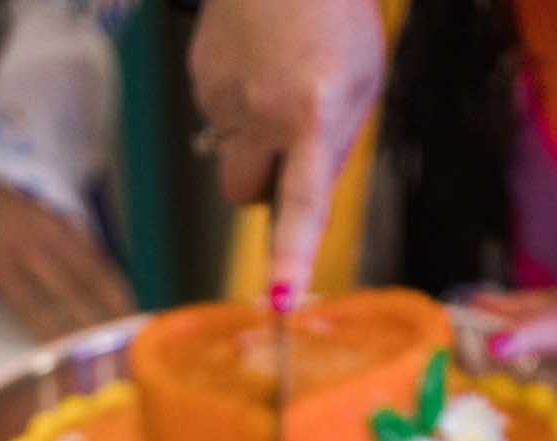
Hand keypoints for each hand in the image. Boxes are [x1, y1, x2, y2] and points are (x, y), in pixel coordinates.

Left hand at [0, 180, 134, 338]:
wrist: (2, 178)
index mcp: (4, 265)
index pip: (30, 308)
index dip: (50, 333)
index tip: (68, 357)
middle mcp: (33, 252)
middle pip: (66, 294)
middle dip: (88, 323)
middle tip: (108, 352)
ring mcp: (57, 239)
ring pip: (89, 277)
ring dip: (111, 306)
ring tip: (128, 333)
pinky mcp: (76, 229)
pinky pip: (100, 261)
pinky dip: (116, 283)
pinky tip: (130, 305)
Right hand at [189, 0, 383, 306]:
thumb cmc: (333, 20)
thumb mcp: (358, 85)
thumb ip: (331, 149)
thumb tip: (300, 208)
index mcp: (312, 113)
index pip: (301, 200)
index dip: (291, 252)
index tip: (279, 296)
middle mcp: (260, 111)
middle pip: (245, 196)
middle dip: (262, 183)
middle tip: (289, 140)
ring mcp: (221, 94)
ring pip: (228, 158)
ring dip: (250, 143)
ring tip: (275, 85)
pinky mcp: (198, 78)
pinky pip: (215, 121)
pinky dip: (235, 107)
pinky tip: (255, 65)